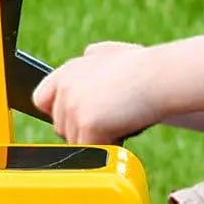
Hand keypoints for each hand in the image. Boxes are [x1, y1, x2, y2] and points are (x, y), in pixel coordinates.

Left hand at [35, 41, 161, 144]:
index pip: (41, 100)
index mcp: (67, 71)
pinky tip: (123, 130)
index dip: (60, 113)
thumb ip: (92, 58)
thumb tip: (86, 55)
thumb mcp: (111, 53)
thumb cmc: (145, 68)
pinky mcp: (87, 123)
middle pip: (61, 128)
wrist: (162, 76)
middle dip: (84, 130)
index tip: (80, 119)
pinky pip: (91, 150)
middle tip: (112, 119)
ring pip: (76, 142)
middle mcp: (65, 87)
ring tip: (121, 121)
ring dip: (98, 139)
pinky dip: (108, 147)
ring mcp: (73, 106)